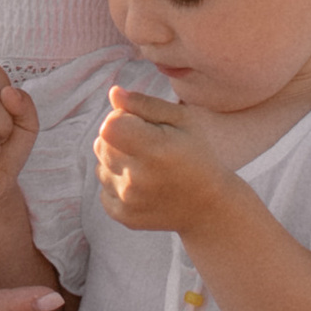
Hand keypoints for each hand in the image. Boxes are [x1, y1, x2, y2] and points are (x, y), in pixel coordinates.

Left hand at [93, 83, 223, 231]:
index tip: (140, 125)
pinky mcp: (125, 217)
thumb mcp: (182, 120)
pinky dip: (117, 186)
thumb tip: (114, 93)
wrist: (210, 206)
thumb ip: (145, 104)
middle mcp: (138, 178)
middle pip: (100, 144)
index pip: (108, 125)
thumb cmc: (197, 155)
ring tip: (146, 167)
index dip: (120, 119)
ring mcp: (129, 201)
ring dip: (116, 163)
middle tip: (146, 146)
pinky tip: (142, 185)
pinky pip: (103, 191)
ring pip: (100, 167)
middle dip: (117, 139)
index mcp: (154, 150)